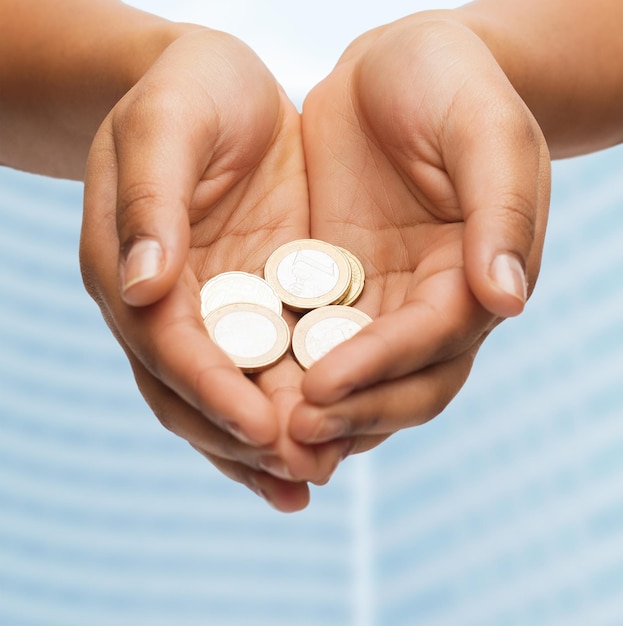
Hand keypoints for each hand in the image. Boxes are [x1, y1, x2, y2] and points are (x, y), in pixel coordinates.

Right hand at [80, 29, 345, 511]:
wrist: (219, 85)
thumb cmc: (187, 91)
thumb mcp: (165, 127)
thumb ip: (152, 202)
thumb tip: (141, 288)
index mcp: (133, 270)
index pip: (170, 348)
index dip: (213, 391)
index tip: (263, 427)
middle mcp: (171, 305)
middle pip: (196, 392)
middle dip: (245, 438)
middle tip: (302, 474)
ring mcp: (217, 309)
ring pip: (234, 394)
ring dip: (269, 446)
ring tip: (313, 480)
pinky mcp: (260, 301)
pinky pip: (274, 366)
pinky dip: (293, 409)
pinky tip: (326, 443)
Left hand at [290, 13, 550, 454]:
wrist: (397, 68)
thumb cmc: (451, 85)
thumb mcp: (485, 131)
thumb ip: (502, 211)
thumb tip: (506, 300)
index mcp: (475, 274)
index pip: (435, 340)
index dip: (383, 367)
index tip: (324, 386)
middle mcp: (430, 302)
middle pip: (403, 383)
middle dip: (352, 412)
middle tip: (293, 435)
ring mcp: (380, 300)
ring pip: (357, 378)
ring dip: (319, 413)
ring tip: (267, 436)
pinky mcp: (334, 288)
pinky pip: (311, 340)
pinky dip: (287, 373)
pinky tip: (247, 389)